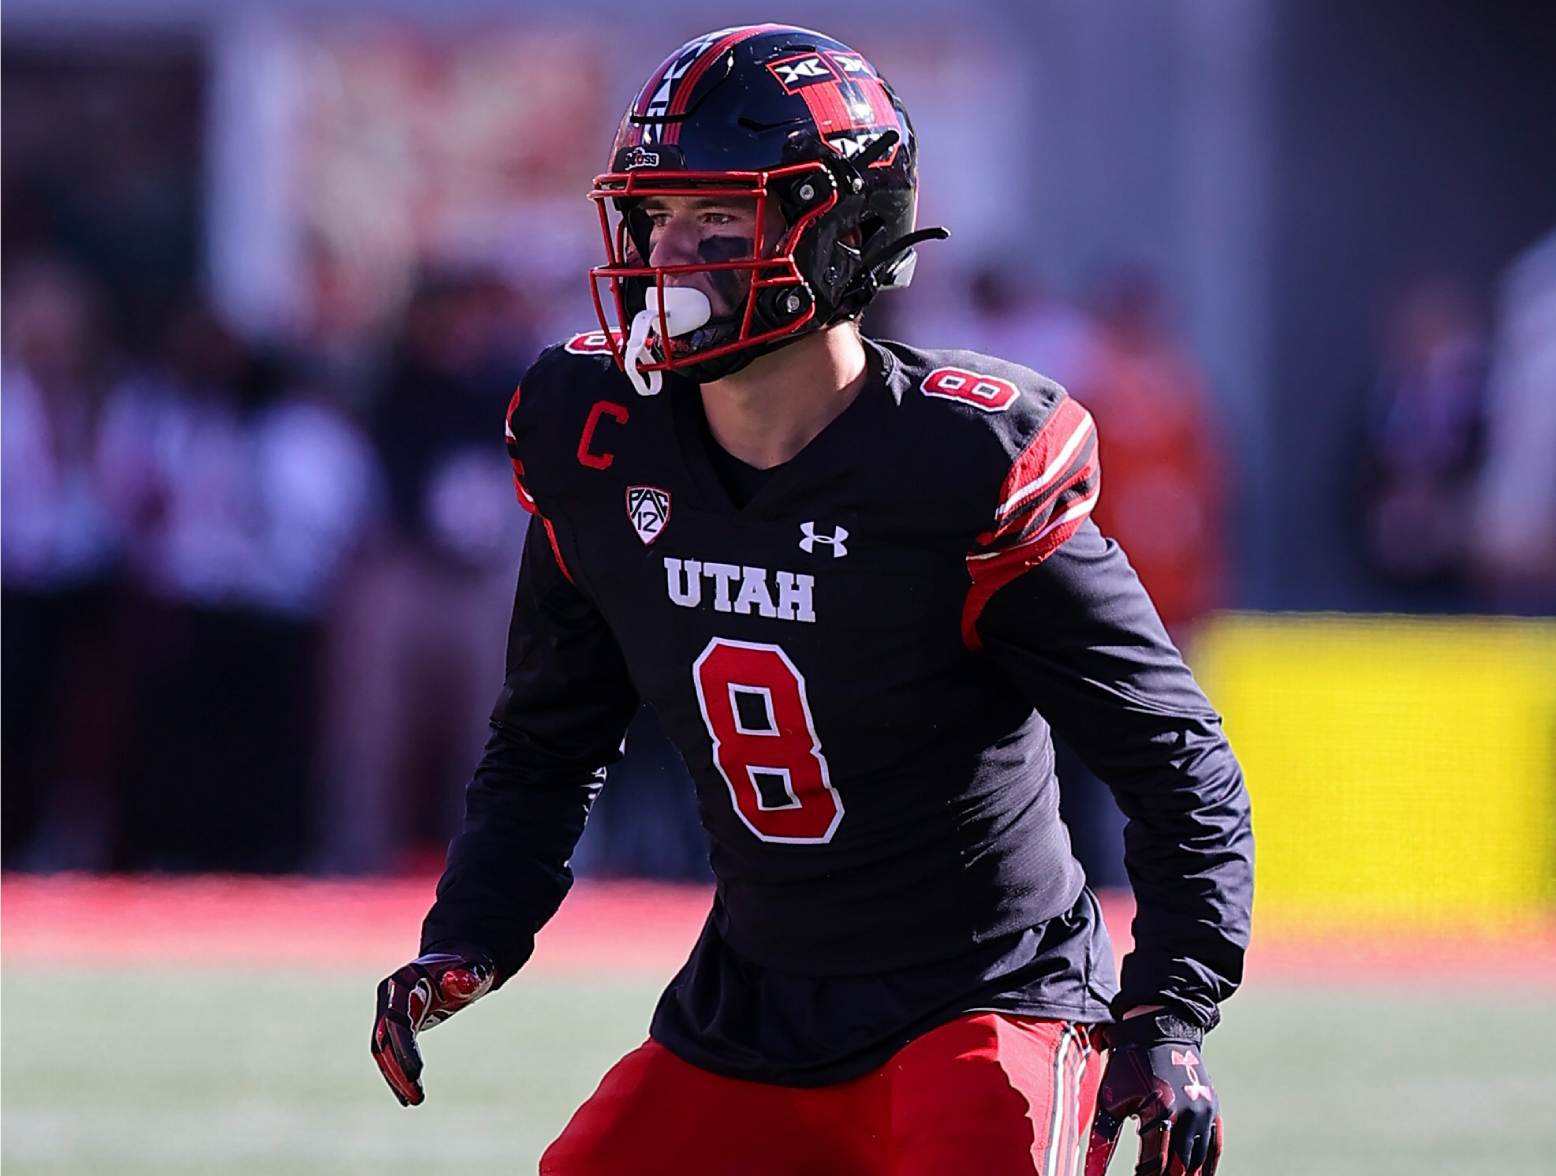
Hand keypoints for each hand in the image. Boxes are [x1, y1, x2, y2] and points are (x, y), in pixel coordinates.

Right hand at [371, 951, 494, 1105]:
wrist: (461, 960)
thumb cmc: (470, 966)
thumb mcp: (474, 970)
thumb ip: (466, 977)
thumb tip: (455, 982)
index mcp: (404, 981)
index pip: (397, 1020)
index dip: (403, 1048)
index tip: (416, 1074)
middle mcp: (391, 996)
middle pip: (385, 1039)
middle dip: (397, 1070)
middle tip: (416, 1098)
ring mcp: (390, 1010)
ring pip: (383, 1050)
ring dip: (394, 1077)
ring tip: (413, 1101)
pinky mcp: (397, 1023)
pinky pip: (390, 1052)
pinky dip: (396, 1073)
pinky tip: (407, 1095)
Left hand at [1086, 1012, 1222, 1174]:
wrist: (1157, 1032)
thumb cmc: (1127, 1067)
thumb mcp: (1111, 1101)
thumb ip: (1103, 1140)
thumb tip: (1090, 1173)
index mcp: (1161, 1112)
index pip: (1155, 1165)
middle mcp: (1188, 1115)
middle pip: (1180, 1167)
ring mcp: (1204, 1113)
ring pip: (1198, 1162)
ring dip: (1184, 1175)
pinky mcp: (1212, 1110)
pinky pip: (1214, 1147)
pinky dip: (1206, 1167)